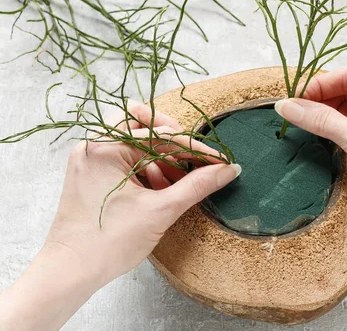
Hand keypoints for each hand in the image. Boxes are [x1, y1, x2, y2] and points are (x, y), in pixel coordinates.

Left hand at [46, 101, 240, 285]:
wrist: (69, 273)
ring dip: (159, 156)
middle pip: (140, 123)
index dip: (195, 148)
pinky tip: (160, 190)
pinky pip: (123, 160)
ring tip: (178, 182)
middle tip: (192, 157)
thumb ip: (197, 185)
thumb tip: (228, 169)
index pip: (161, 134)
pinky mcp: (90, 176)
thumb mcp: (161, 210)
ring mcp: (89, 160)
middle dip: (171, 138)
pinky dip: (144, 169)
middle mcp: (94, 146)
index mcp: (106, 147)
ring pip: (133, 142)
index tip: (218, 160)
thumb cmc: (109, 242)